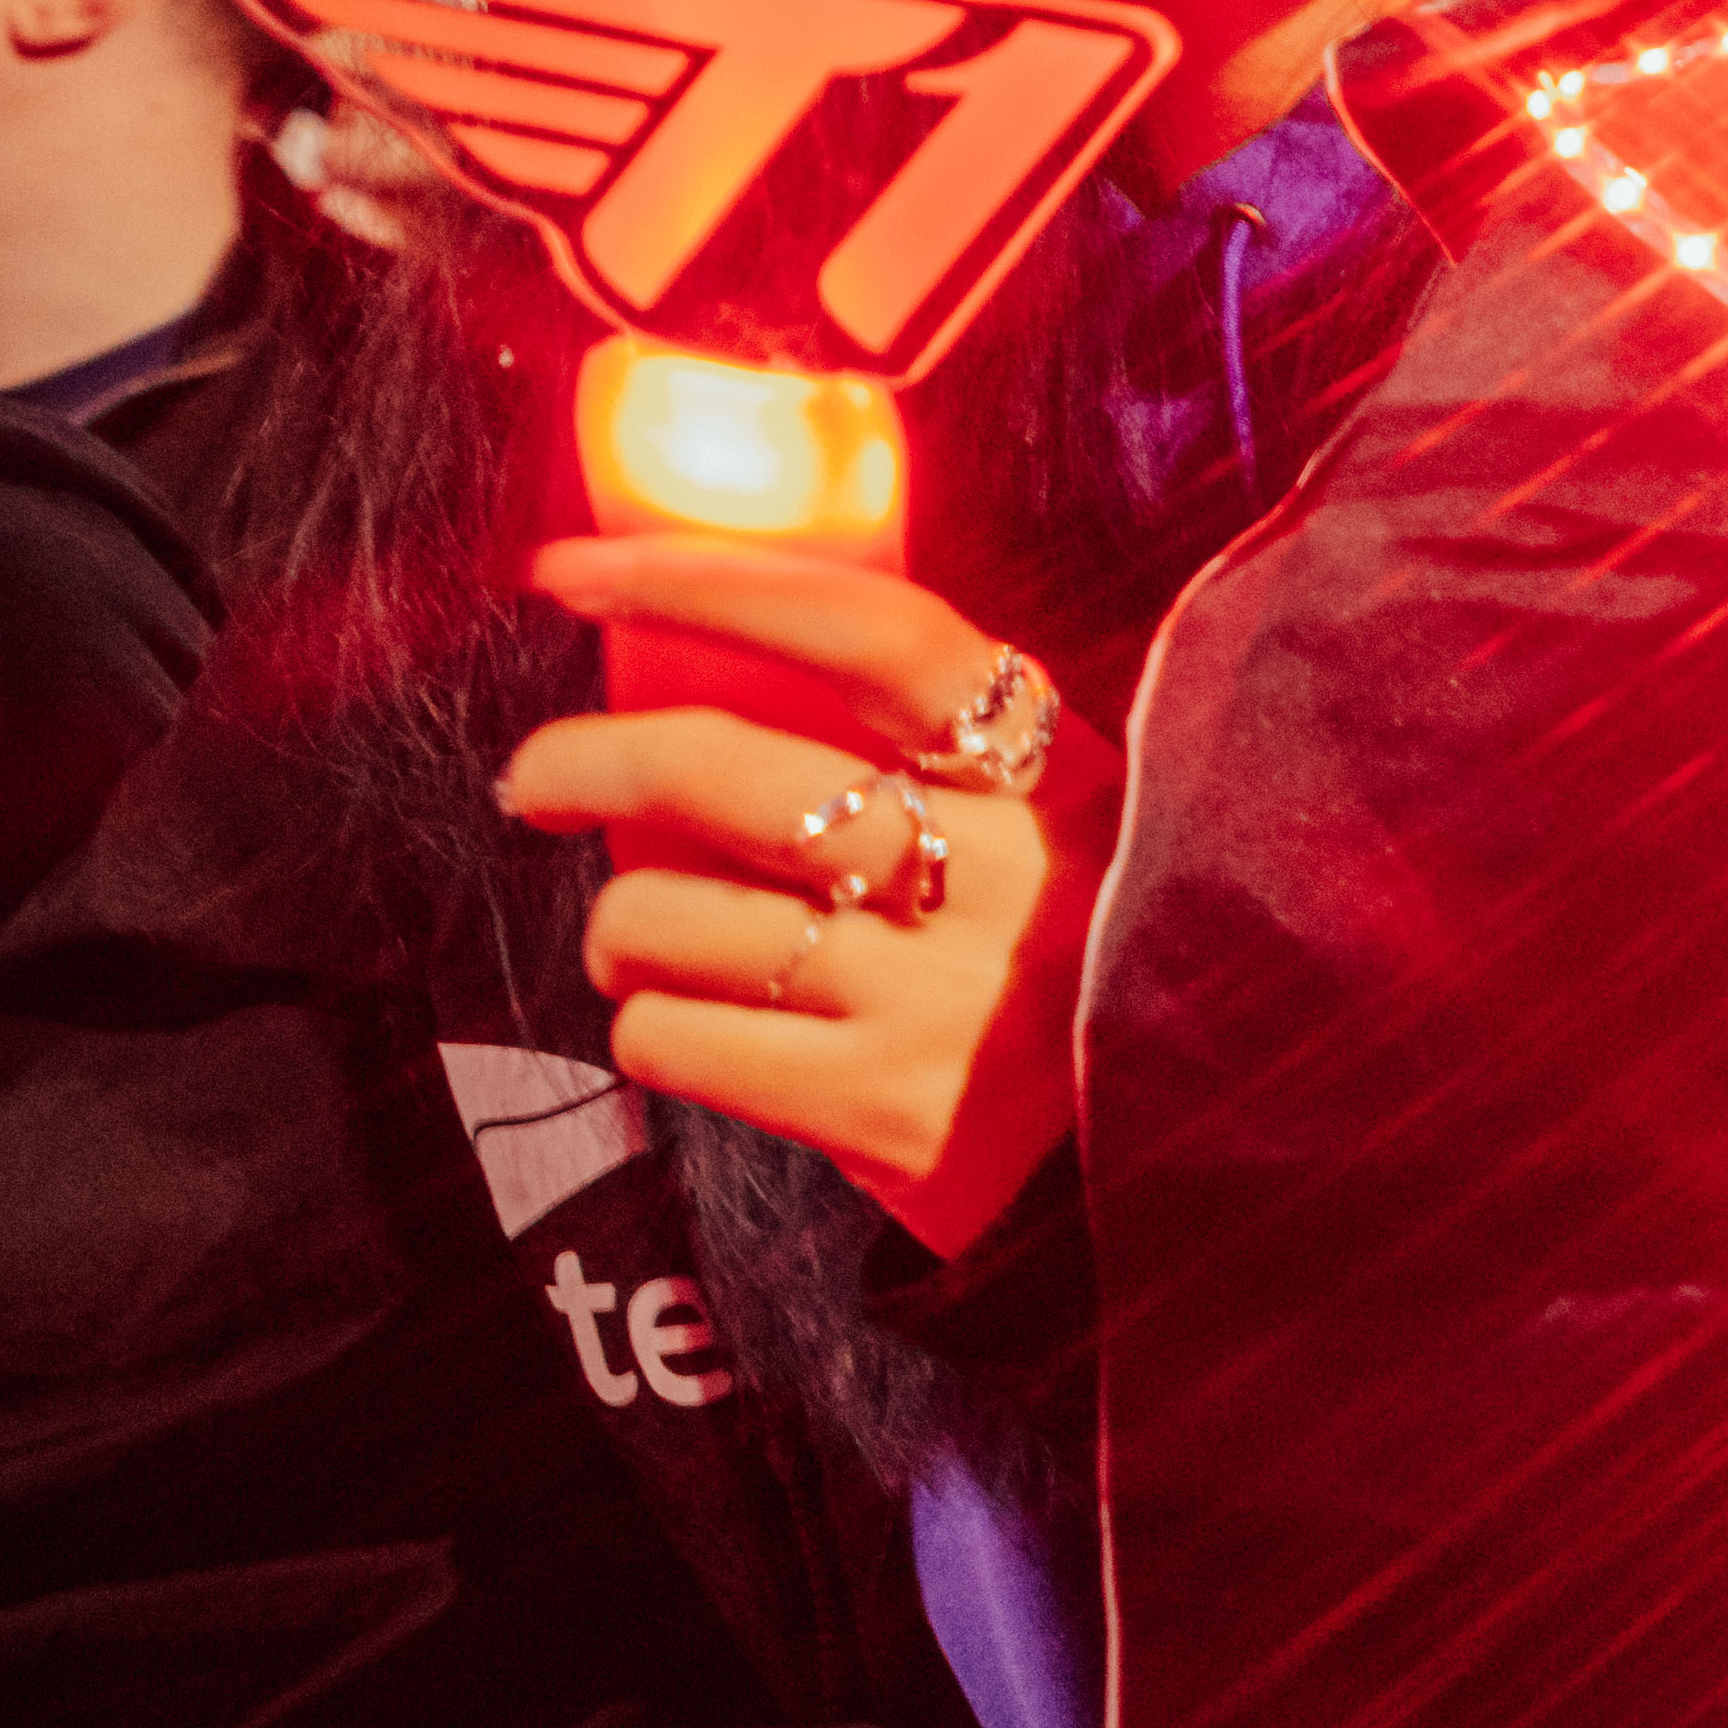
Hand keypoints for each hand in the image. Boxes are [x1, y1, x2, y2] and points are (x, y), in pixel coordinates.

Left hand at [500, 537, 1118, 1257]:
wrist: (1185, 1154)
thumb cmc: (1071, 971)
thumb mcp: (1055, 831)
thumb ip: (930, 756)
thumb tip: (709, 659)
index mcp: (1054, 776)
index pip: (870, 634)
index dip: (709, 582)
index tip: (577, 573)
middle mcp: (1006, 874)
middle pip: (723, 770)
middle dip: (585, 762)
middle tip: (541, 780)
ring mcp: (944, 998)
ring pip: (668, 915)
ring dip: (623, 928)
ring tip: (657, 946)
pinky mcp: (888, 1109)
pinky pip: (675, 1039)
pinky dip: (654, 1030)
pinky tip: (704, 1031)